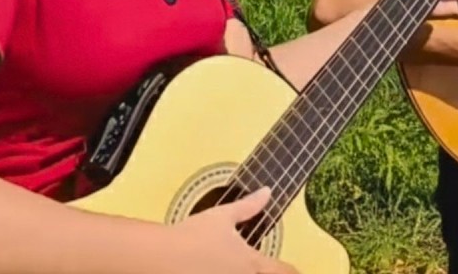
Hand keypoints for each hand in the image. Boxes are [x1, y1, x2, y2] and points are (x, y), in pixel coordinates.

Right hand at [172, 187, 298, 272]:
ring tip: (228, 262)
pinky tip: (215, 268)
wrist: (161, 258)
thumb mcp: (222, 217)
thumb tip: (266, 192)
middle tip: (269, 266)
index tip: (296, 270)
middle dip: (269, 270)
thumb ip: (248, 206)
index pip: (283, 271)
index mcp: (251, 262)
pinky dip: (222, 272)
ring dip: (246, 270)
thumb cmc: (192, 236)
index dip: (292, 270)